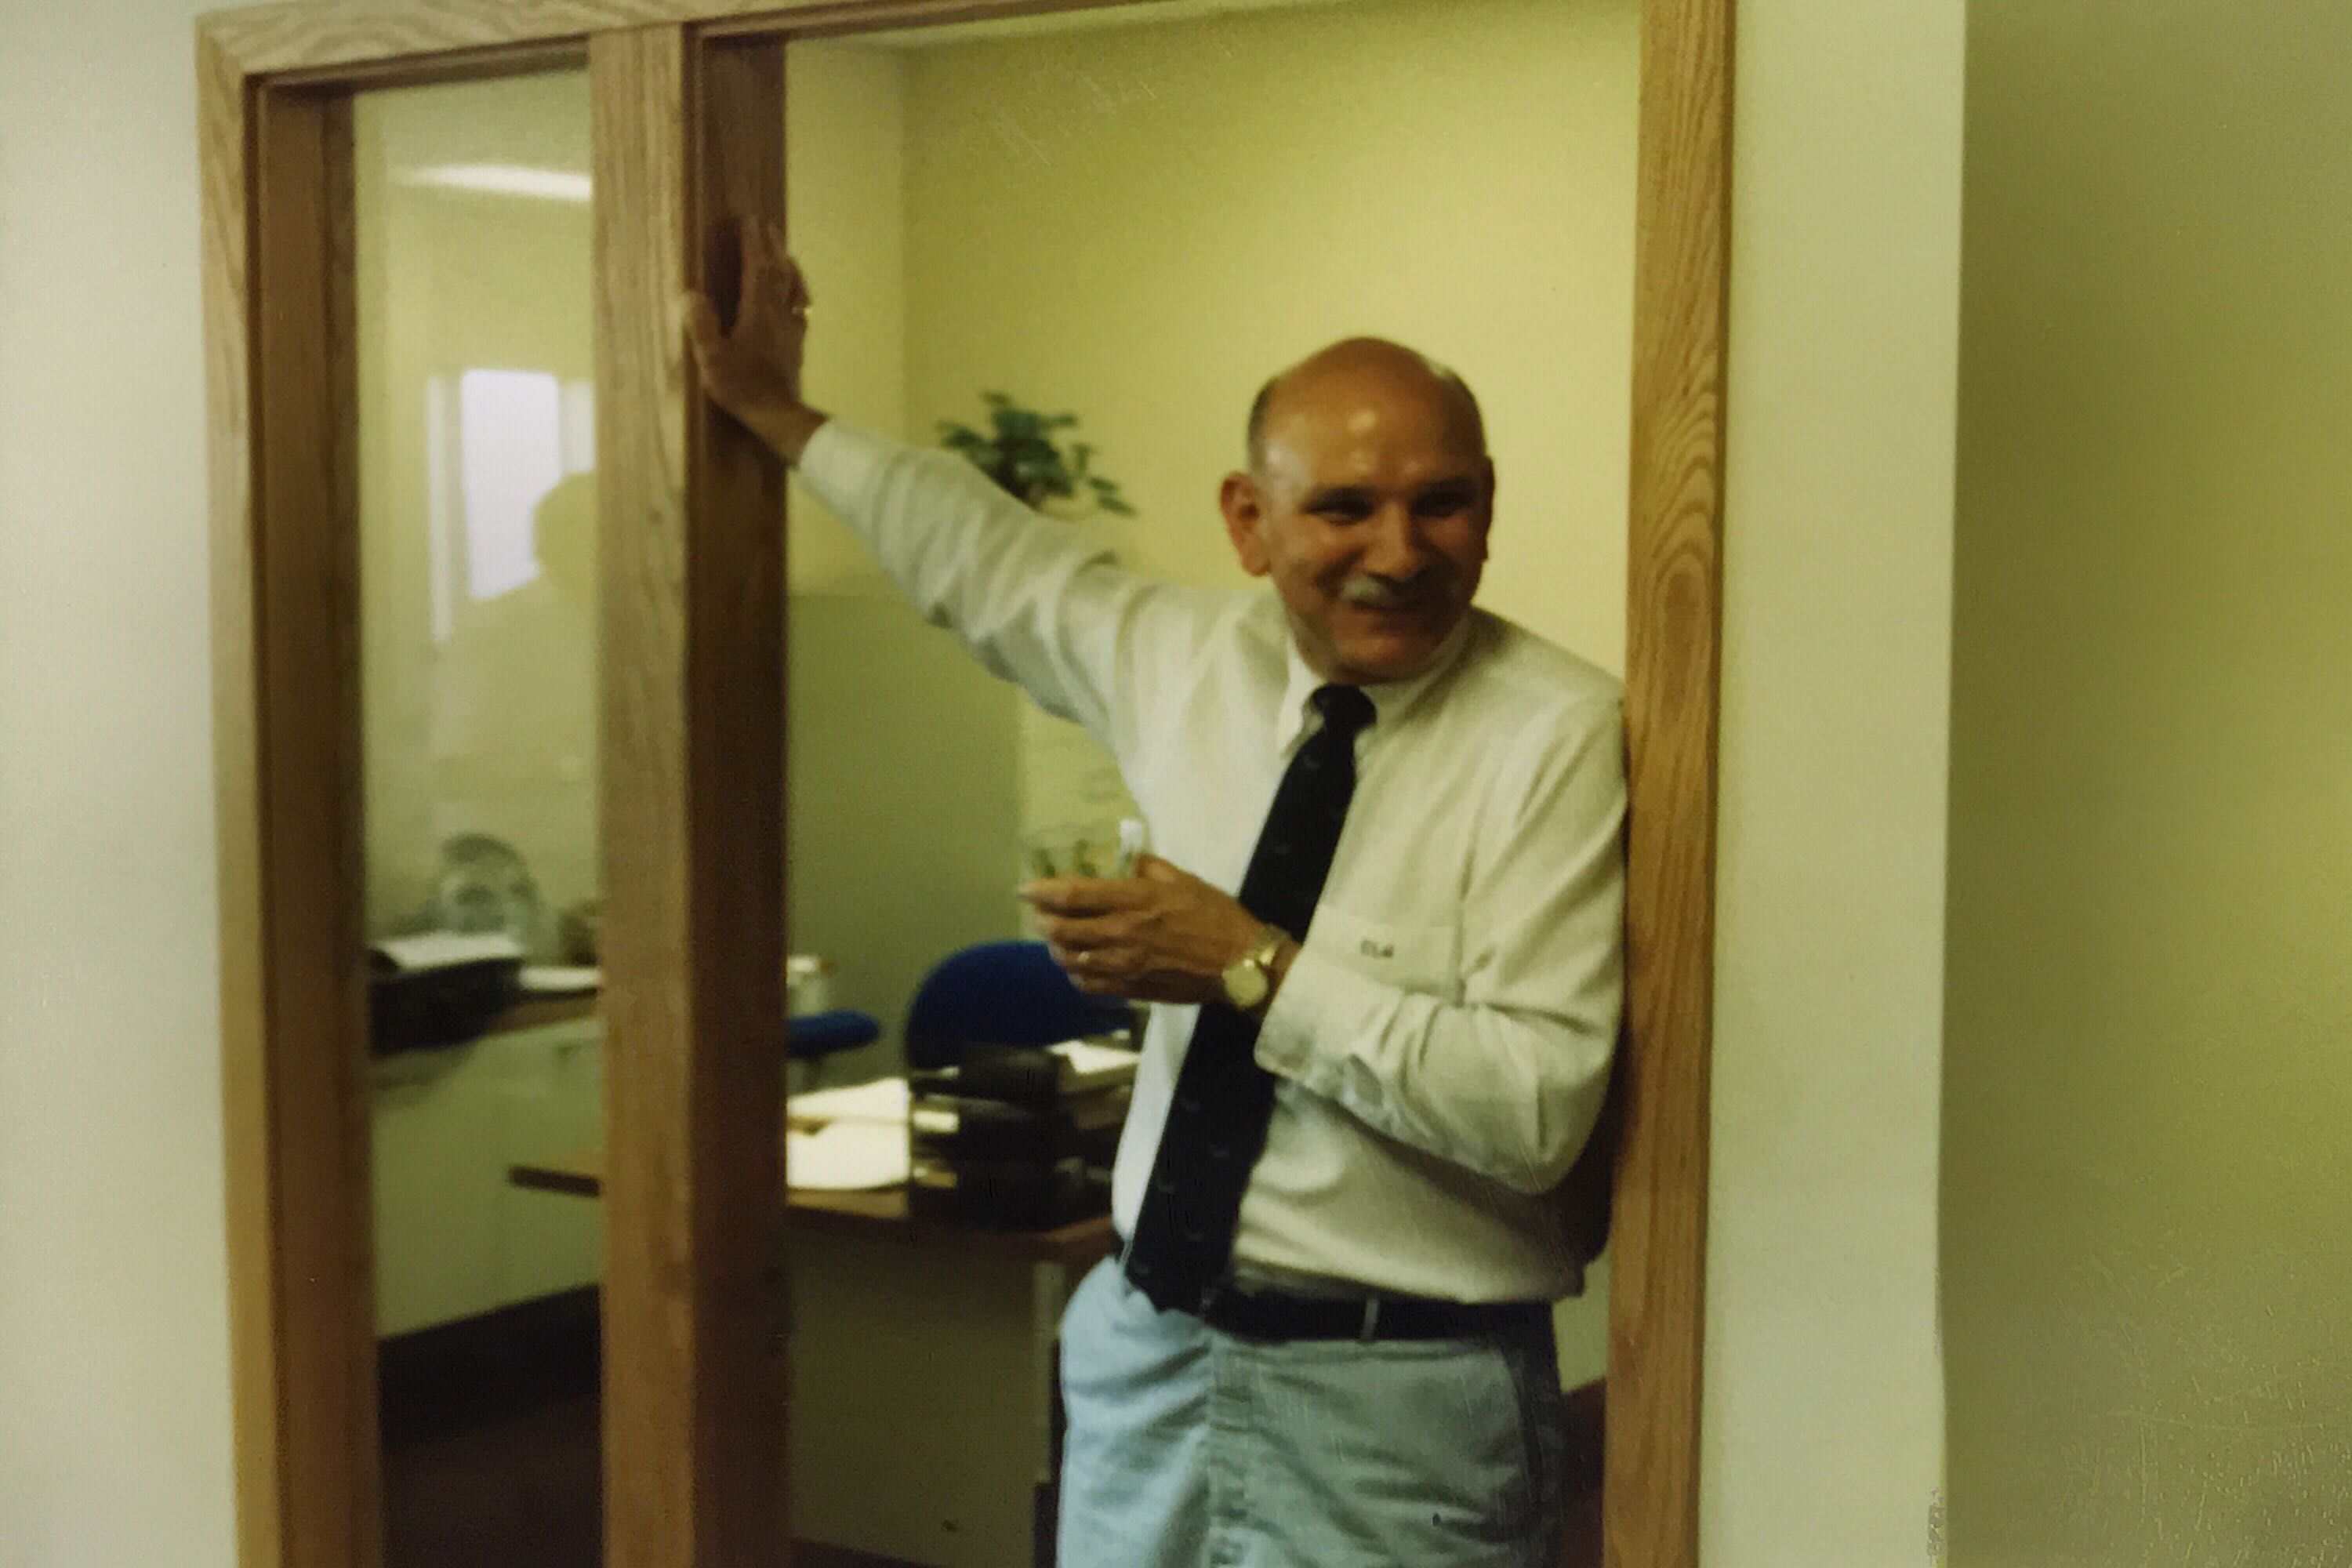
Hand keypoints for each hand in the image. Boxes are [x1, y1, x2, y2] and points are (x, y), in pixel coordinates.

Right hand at [679, 218, 817, 458]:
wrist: (778, 415)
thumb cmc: (743, 388)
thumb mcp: (713, 360)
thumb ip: (702, 326)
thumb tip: (690, 294)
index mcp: (757, 313)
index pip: (756, 268)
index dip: (752, 243)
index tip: (748, 220)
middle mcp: (778, 314)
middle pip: (778, 271)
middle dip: (771, 245)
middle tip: (766, 224)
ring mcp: (791, 328)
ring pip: (793, 287)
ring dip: (787, 264)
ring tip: (783, 249)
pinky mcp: (797, 343)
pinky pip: (800, 308)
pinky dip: (798, 291)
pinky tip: (798, 292)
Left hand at [1019, 854, 1269, 1005]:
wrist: (1239, 964)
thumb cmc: (1215, 916)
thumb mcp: (1184, 880)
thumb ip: (1151, 868)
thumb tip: (1129, 861)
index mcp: (1134, 901)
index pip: (1074, 895)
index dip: (1043, 892)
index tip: (1026, 888)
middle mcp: (1121, 934)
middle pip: (1063, 930)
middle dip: (1044, 921)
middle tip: (1041, 914)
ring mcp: (1123, 965)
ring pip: (1070, 959)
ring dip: (1056, 948)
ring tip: (1057, 939)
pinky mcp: (1130, 988)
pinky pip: (1088, 984)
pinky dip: (1075, 973)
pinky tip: (1078, 965)